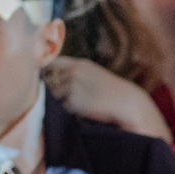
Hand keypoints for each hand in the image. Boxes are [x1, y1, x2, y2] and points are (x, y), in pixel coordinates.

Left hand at [41, 56, 171, 141]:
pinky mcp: (73, 102)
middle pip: (50, 80)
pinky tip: (83, 110)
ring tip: (80, 102)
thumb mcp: (93, 73)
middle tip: (67, 95)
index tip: (48, 78)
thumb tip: (51, 75)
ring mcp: (73, 87)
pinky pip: (63, 107)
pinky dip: (68, 110)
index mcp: (79, 64)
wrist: (126, 102)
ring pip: (54, 94)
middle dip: (53, 87)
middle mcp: (74, 73)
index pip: (53, 63)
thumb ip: (75, 71)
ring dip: (60, 100)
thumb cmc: (110, 90)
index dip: (48, 71)